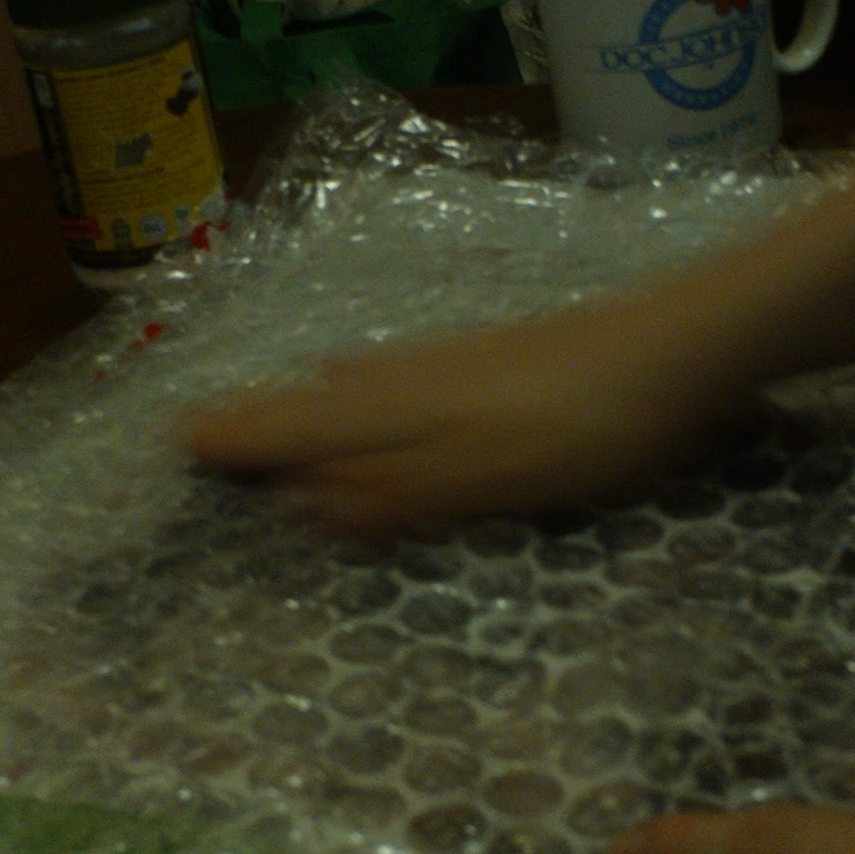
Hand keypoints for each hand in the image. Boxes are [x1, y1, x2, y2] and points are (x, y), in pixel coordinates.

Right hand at [180, 293, 753, 532]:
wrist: (676, 348)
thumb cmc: (576, 429)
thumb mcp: (480, 481)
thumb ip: (395, 494)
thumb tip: (304, 505)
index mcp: (390, 409)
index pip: (292, 426)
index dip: (239, 439)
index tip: (178, 444)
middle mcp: (405, 375)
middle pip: (311, 400)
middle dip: (259, 421)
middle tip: (205, 434)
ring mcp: (448, 358)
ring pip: (351, 385)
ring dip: (305, 406)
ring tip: (272, 422)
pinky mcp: (491, 356)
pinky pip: (392, 378)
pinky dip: (357, 393)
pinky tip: (372, 386)